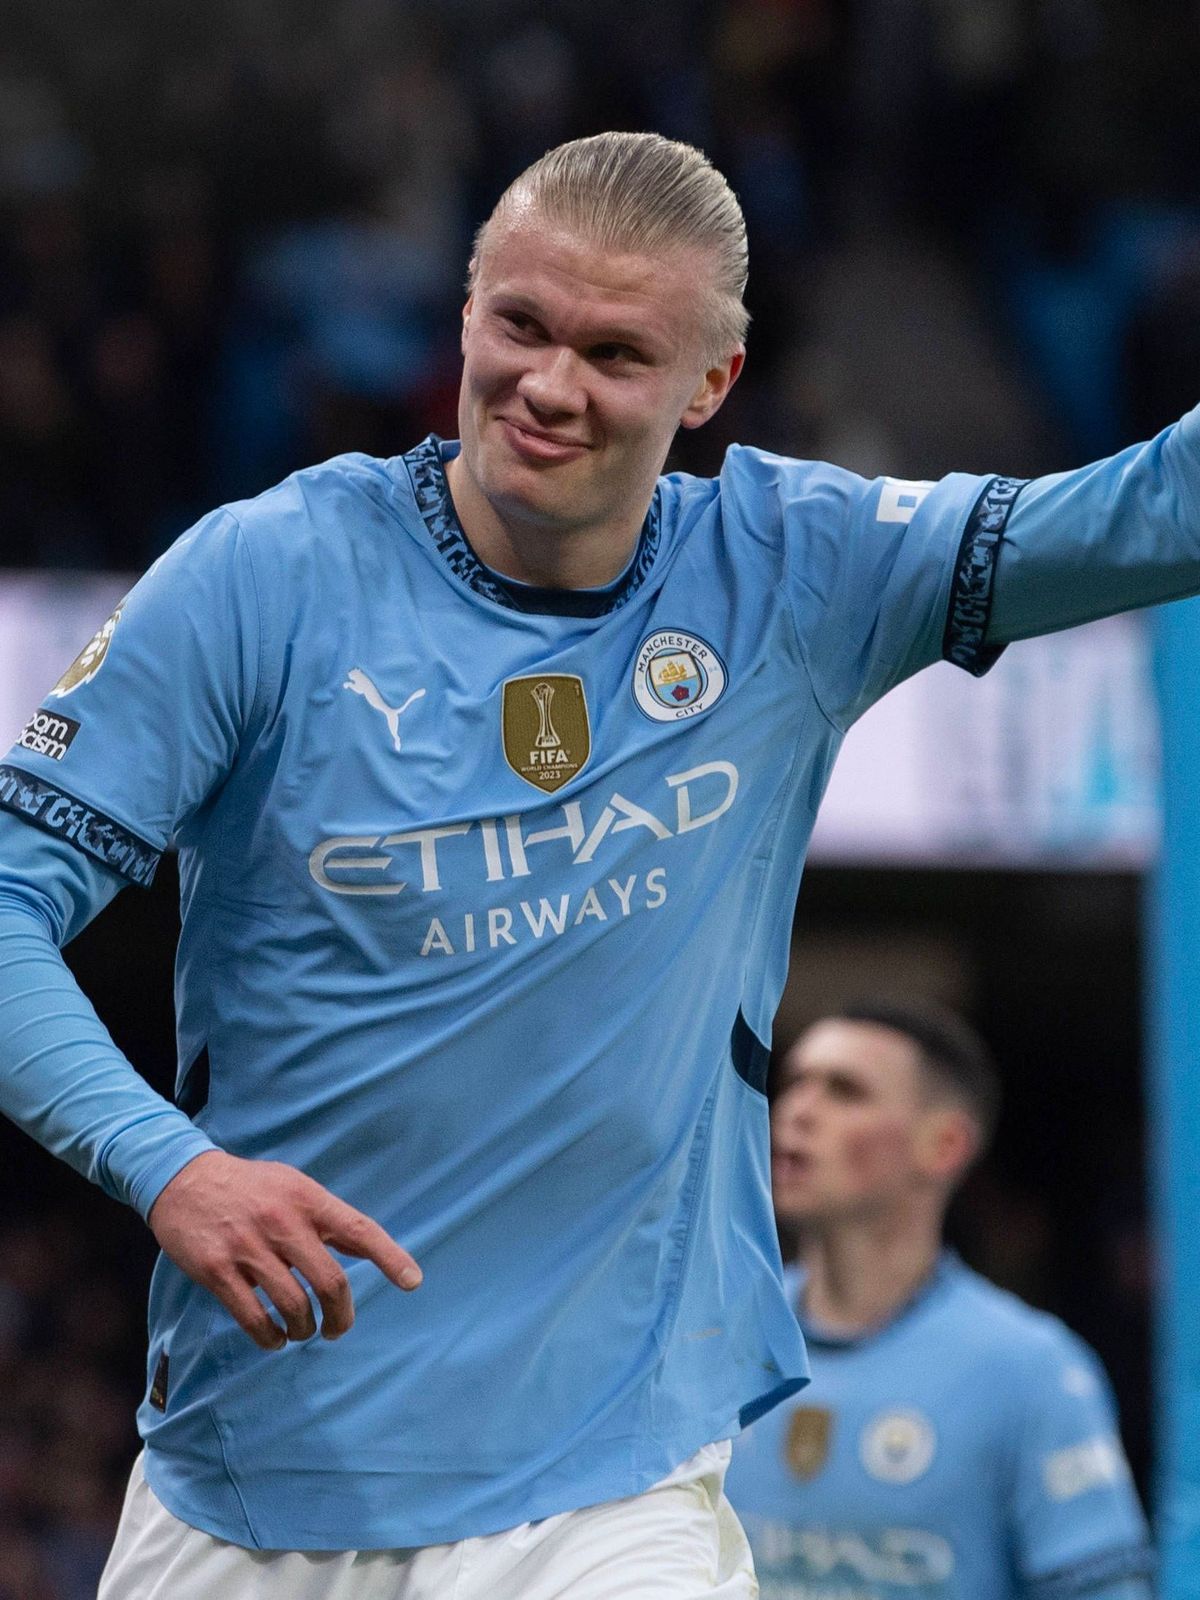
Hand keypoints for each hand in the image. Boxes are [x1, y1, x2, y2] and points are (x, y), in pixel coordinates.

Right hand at [148, 1150, 421, 1349]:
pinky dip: (270, 1338)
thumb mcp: (293, 1186)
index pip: (359, 1229)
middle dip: (341, 1317)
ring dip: (304, 1330)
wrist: (183, 1179)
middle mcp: (282, 1222)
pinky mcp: (217, 1271)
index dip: (391, 1257)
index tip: (412, 1282)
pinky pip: (253, 1319)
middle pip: (330, 1283)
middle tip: (338, 1328)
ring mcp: (249, 1248)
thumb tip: (365, 1248)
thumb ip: (325, 1216)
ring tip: (302, 1332)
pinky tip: (274, 1338)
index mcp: (307, 1199)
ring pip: (293, 1307)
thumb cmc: (251, 1187)